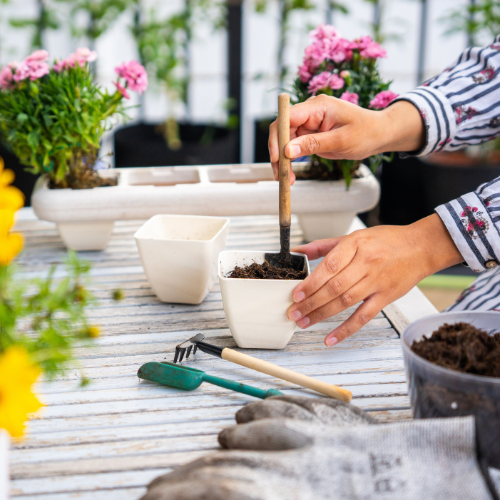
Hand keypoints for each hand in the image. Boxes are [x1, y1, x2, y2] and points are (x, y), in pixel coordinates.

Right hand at [268, 95, 424, 182]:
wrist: (379, 134)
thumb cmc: (366, 132)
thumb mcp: (341, 141)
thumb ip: (313, 144)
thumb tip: (288, 150)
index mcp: (318, 106)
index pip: (287, 117)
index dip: (277, 137)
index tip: (277, 157)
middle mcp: (310, 112)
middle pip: (282, 130)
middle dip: (278, 153)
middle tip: (280, 175)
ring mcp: (309, 123)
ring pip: (285, 141)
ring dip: (283, 160)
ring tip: (286, 179)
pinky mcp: (310, 134)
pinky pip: (293, 147)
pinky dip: (290, 161)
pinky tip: (290, 174)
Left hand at [287, 214, 462, 345]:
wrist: (421, 247)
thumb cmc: (386, 240)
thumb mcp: (354, 236)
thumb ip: (324, 245)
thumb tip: (298, 252)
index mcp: (355, 245)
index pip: (329, 266)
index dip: (311, 282)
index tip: (296, 294)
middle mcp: (366, 263)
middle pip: (334, 287)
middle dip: (311, 302)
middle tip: (293, 313)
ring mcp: (376, 282)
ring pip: (345, 302)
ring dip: (321, 315)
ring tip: (304, 323)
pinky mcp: (385, 297)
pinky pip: (363, 316)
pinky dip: (346, 329)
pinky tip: (330, 338)